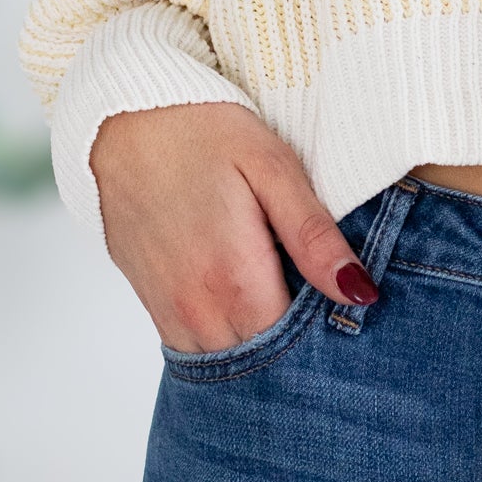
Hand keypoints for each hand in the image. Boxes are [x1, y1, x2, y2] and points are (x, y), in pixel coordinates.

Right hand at [90, 104, 377, 352]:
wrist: (122, 118)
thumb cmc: (203, 133)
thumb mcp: (272, 168)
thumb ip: (314, 237)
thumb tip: (360, 292)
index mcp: (233, 278)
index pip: (295, 348)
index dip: (330, 337)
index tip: (350, 308)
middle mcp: (196, 309)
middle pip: (263, 363)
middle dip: (299, 347)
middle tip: (326, 302)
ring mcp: (168, 312)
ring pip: (228, 361)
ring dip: (262, 345)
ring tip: (288, 296)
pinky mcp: (152, 305)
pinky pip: (198, 347)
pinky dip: (230, 337)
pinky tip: (251, 298)